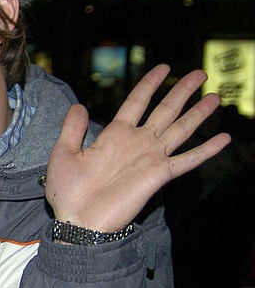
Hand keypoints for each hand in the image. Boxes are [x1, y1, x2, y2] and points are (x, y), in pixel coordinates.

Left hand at [45, 64, 230, 231]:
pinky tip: (223, 138)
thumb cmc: (68, 191)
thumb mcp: (64, 153)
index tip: (163, 68)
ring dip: (198, 113)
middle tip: (199, 73)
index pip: (137, 102)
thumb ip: (73, 129)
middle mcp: (137, 143)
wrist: (78, 219)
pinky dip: (206, 150)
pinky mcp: (159, 175)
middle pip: (165, 110)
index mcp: (114, 135)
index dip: (150, 84)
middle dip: (182, 91)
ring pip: (180, 129)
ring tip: (215, 96)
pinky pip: (187, 160)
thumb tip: (79, 105)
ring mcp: (150, 158)